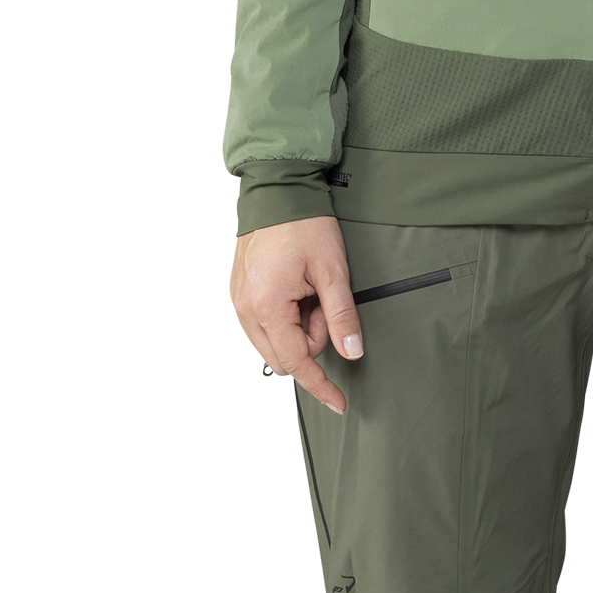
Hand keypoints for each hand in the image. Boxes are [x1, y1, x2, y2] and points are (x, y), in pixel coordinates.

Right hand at [232, 216, 362, 416]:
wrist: (278, 190)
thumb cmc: (303, 224)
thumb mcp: (333, 271)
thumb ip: (342, 316)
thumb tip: (352, 351)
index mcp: (267, 305)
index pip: (296, 361)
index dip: (320, 384)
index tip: (338, 402)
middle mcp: (247, 308)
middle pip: (285, 355)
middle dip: (312, 340)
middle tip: (325, 304)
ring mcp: (241, 300)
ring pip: (276, 341)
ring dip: (300, 327)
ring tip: (311, 292)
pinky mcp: (242, 292)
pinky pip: (267, 323)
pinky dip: (287, 316)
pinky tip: (298, 291)